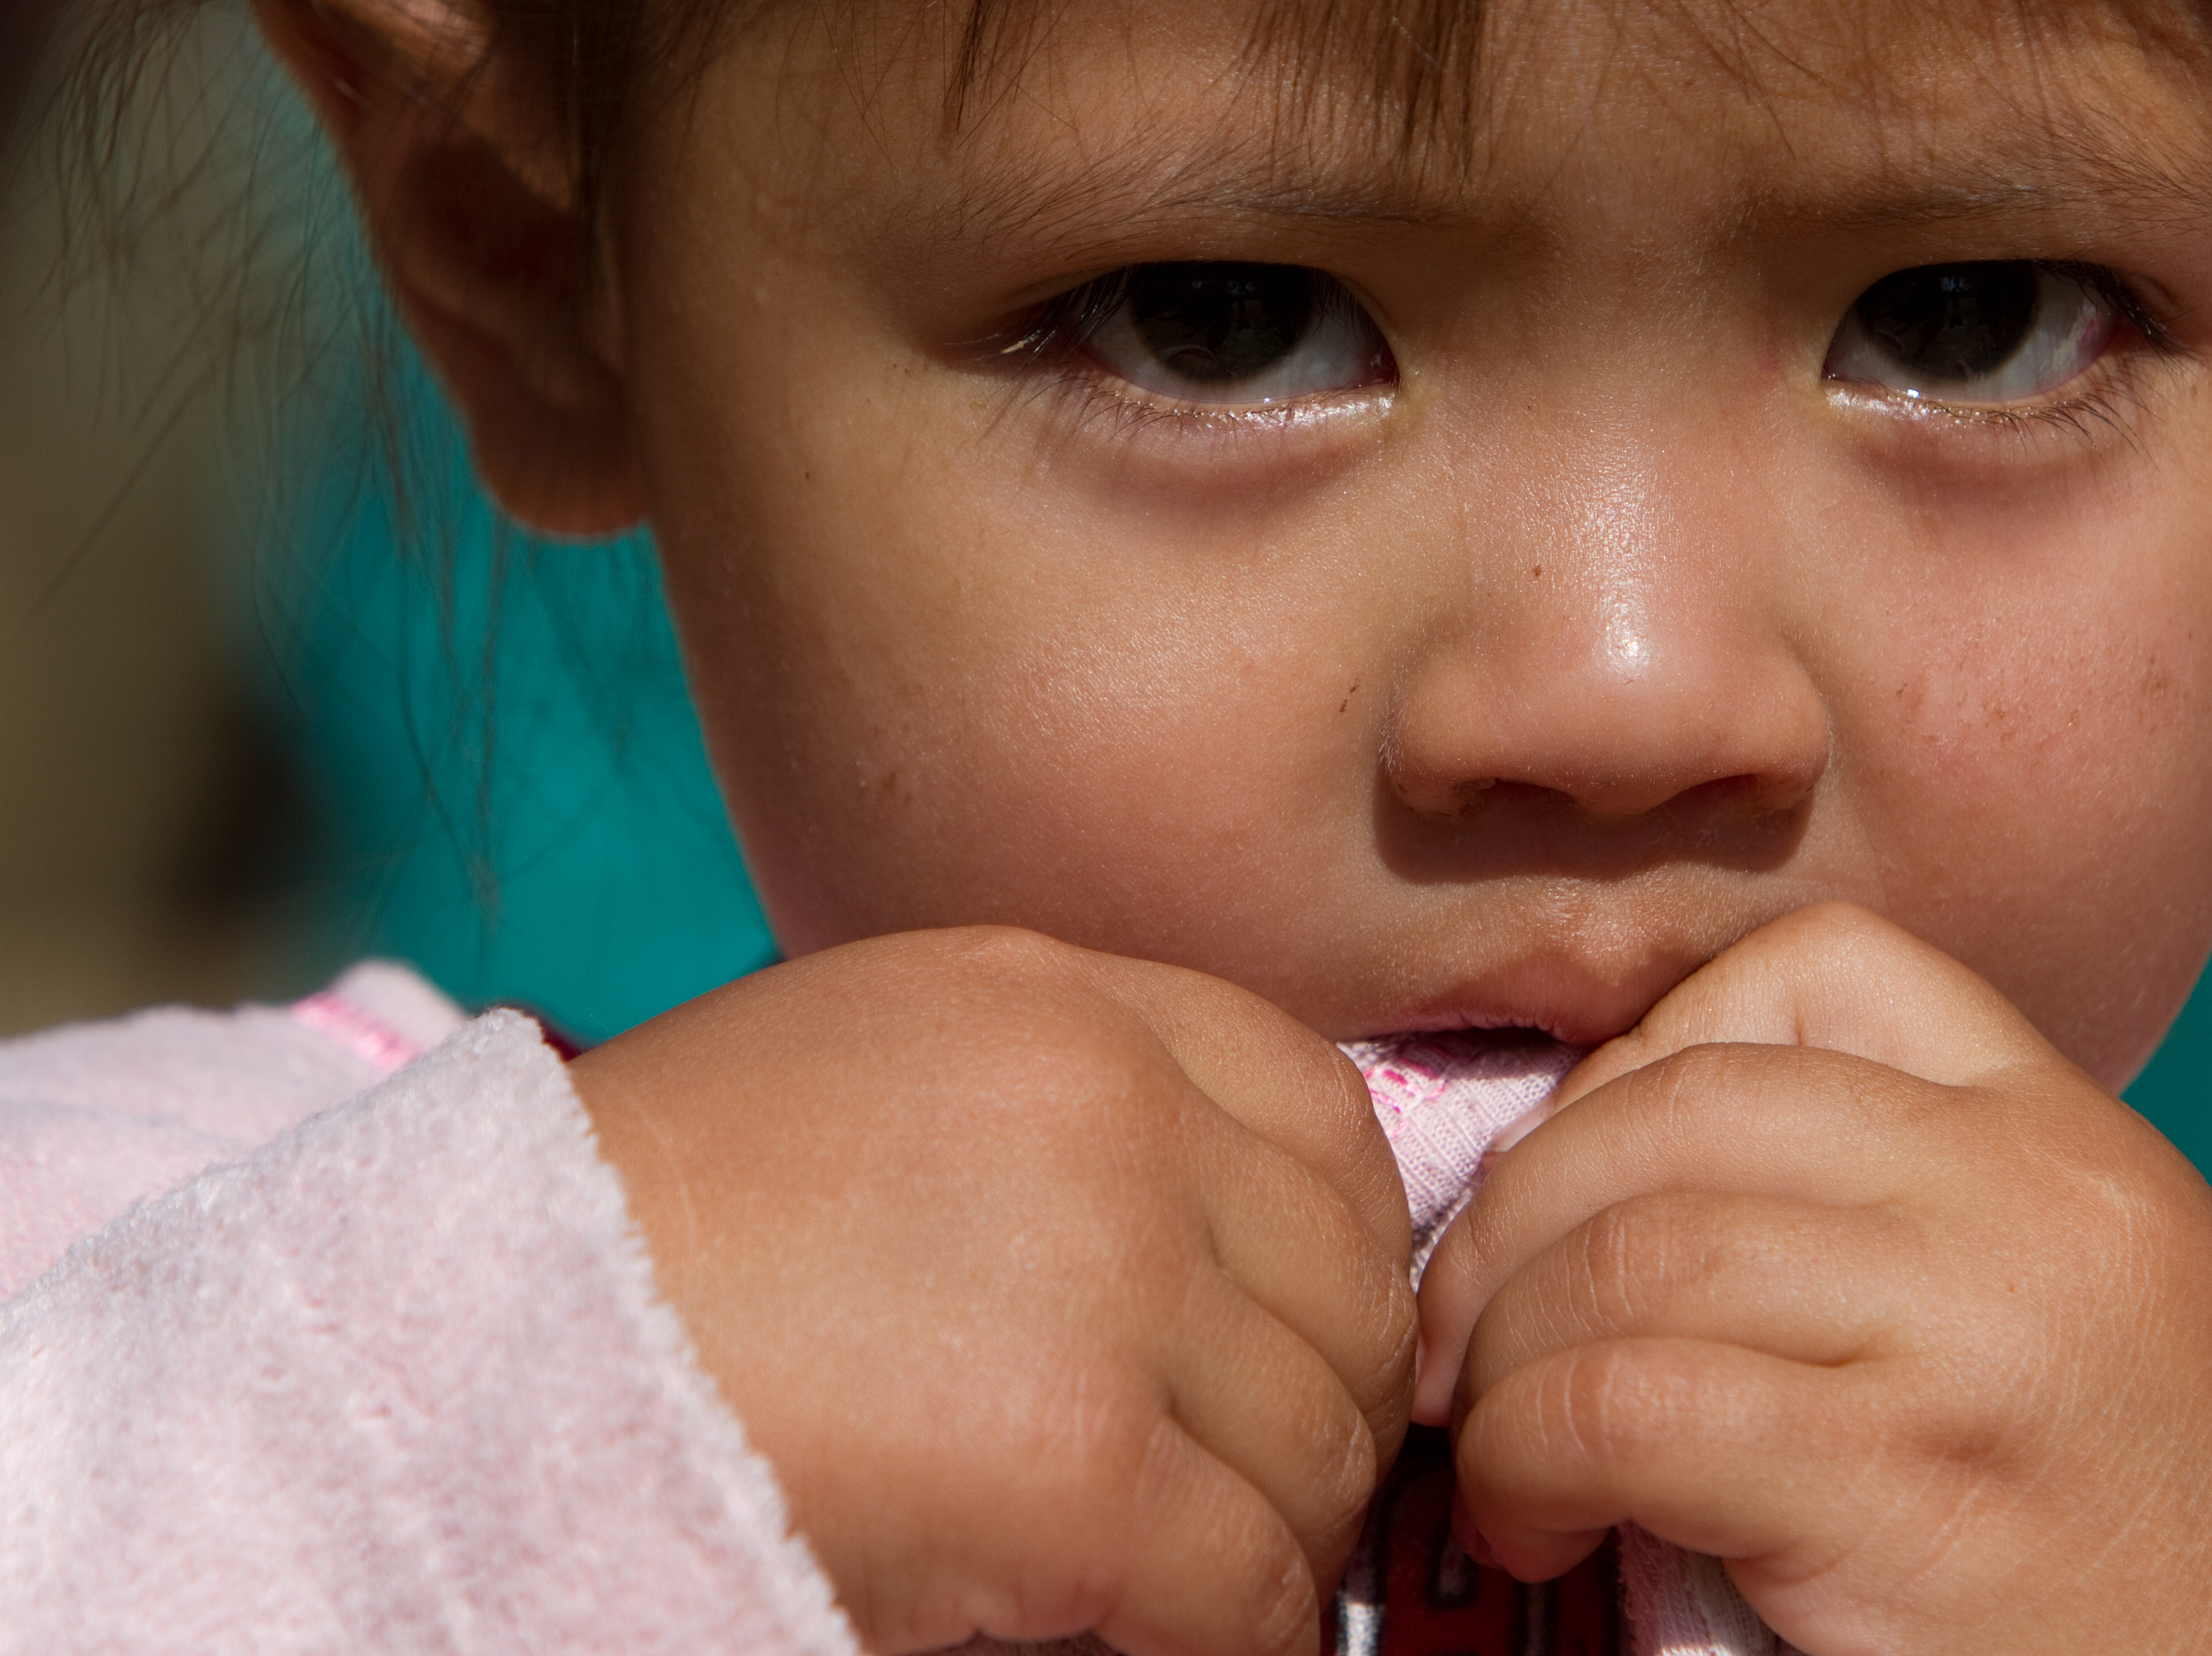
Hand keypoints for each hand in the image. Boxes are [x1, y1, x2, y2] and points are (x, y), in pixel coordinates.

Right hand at [569, 928, 1415, 1655]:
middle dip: (1326, 1408)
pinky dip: (1237, 1640)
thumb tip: (1223, 1253)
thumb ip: (1058, 1117)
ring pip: (1317, 1449)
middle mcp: (1111, 1110)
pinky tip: (1163, 1645)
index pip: (1323, 1112)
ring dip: (1279, 1536)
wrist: (481, 1341)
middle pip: (1346, 1290)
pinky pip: (1251, 1585)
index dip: (1342, 1250)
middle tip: (1262, 1489)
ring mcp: (1104, 1280)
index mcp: (1062, 1002)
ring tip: (1198, 1575)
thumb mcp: (881, 1072)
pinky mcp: (1076, 1466)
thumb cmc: (655, 1229)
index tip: (1304, 1342)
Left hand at [1414, 903, 2211, 1655]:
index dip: (1651, 1051)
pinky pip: (1629, 1408)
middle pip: (1681, 1106)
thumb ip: (1888, 1191)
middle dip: (1515, 1212)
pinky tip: (1534, 1518)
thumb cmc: (2115, 1513)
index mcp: (2062, 1133)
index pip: (1822, 966)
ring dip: (1500, 1352)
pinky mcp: (1904, 1490)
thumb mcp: (2052, 1287)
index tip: (1590, 1187)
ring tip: (1490, 1439)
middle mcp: (2029, 1202)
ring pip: (1629, 1254)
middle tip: (1462, 1330)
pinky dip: (1528, 1455)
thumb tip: (1596, 1152)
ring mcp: (1972, 1338)